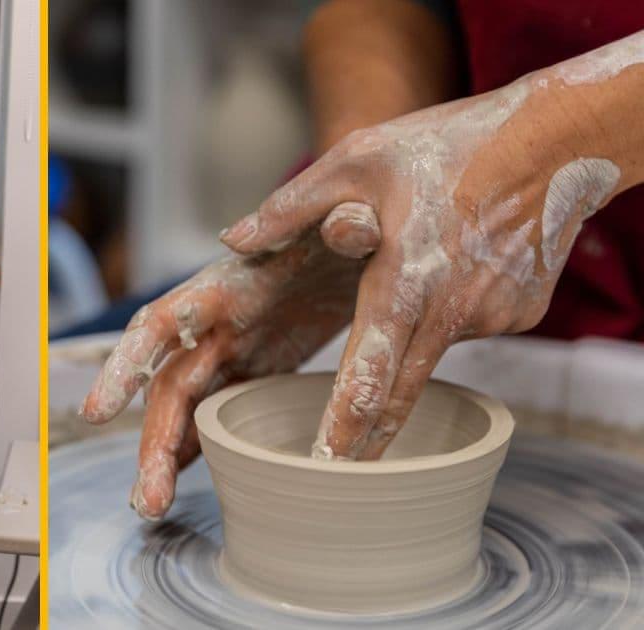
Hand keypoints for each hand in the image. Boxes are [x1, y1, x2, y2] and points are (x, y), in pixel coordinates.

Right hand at [81, 221, 372, 518]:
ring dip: (165, 456)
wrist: (366, 227)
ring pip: (184, 408)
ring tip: (154, 508)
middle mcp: (217, 319)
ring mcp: (233, 347)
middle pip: (168, 384)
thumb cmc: (353, 214)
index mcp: (229, 283)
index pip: (164, 322)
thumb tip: (350, 222)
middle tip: (147, 500)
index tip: (99, 410)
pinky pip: (215, 413)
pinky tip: (181, 486)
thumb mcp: (354, 216)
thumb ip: (349, 223)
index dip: (128, 364)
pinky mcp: (255, 366)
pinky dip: (196, 448)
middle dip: (150, 440)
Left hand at [219, 72, 624, 460]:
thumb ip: (292, 206)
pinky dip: (449, 316)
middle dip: (369, 438)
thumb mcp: (358, 158)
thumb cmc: (447, 144)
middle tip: (338, 476)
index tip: (328, 464)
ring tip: (402, 328)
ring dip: (409, 357)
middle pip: (403, 390)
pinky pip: (468, 329)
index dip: (349, 420)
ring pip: (432, 353)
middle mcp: (453, 306)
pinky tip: (454, 271)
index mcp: (408, 274)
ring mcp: (495, 315)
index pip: (370, 366)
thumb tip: (231, 241)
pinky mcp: (522, 315)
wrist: (557, 138)